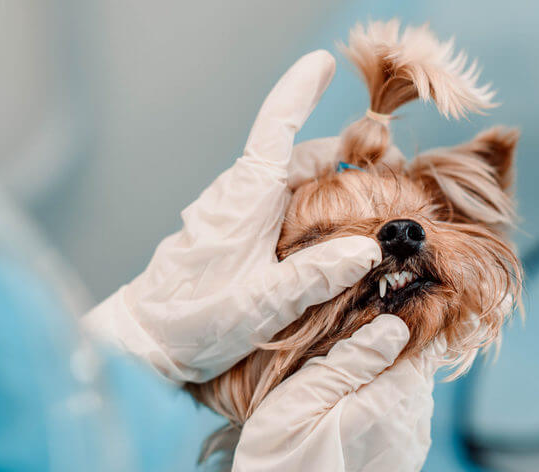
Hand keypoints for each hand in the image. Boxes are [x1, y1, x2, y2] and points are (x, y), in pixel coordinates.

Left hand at [80, 50, 381, 382]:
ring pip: (294, 180)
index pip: (275, 128)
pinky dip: (316, 204)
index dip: (300, 91)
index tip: (324, 63)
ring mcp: (238, 211)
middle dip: (347, 155)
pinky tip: (338, 232)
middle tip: (394, 175)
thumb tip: (367, 247)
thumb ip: (313, 276)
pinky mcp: (237, 231)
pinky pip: (283, 203)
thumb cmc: (192, 322)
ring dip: (333, 182)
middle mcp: (240, 195)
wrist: (144, 341)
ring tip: (375, 204)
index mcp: (244, 198)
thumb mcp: (260, 304)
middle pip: (300, 155)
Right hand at [221, 315, 446, 471]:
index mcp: (391, 402)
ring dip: (387, 385)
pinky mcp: (402, 468)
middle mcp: (411, 426)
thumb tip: (395, 326)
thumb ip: (351, 360)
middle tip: (343, 358)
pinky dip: (387, 412)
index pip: (420, 346)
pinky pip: (406, 424)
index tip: (366, 329)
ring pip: (413, 396)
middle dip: (389, 357)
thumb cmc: (281, 465)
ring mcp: (410, 450)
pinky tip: (352, 417)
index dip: (396, 329)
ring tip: (343, 392)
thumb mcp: (301, 401)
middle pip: (417, 369)